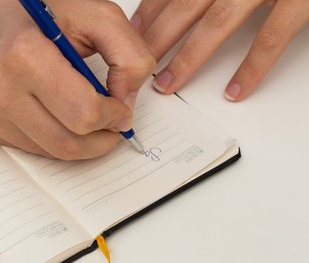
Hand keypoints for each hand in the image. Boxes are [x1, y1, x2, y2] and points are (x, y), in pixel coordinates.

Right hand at [0, 0, 154, 159]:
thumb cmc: (35, 12)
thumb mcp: (93, 13)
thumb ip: (128, 53)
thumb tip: (127, 102)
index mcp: (24, 54)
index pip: (82, 113)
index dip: (112, 116)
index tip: (120, 109)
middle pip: (67, 143)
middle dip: (101, 139)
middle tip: (112, 125)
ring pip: (51, 152)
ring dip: (79, 143)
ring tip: (87, 118)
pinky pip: (31, 149)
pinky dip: (53, 138)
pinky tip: (55, 115)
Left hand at [131, 0, 308, 100]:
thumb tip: (178, 3)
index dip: (150, 11)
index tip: (132, 34)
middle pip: (186, 6)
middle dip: (158, 38)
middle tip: (138, 66)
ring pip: (217, 22)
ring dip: (189, 57)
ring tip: (168, 83)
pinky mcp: (299, 0)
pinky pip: (271, 37)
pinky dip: (252, 67)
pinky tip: (234, 90)